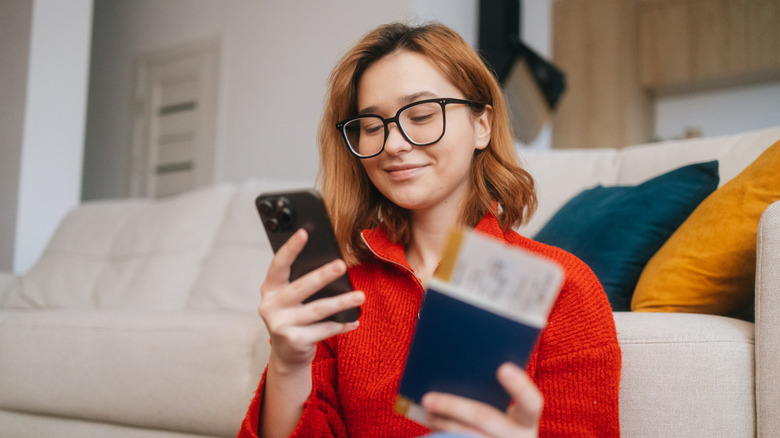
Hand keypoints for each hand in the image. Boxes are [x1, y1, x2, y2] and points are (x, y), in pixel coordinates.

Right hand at [258, 229, 364, 371]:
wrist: (288, 354)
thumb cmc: (294, 317)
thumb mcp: (291, 298)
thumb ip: (301, 282)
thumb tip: (331, 263)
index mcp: (269, 289)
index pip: (279, 265)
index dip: (291, 248)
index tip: (305, 232)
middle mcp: (270, 306)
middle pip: (301, 287)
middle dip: (323, 275)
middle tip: (342, 265)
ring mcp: (280, 325)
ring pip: (317, 310)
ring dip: (341, 302)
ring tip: (360, 296)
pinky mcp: (294, 341)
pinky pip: (324, 330)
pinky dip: (341, 325)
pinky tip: (354, 320)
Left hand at [421, 363, 542, 437]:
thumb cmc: (500, 422)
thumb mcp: (505, 410)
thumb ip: (492, 392)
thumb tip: (457, 363)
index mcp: (527, 420)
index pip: (532, 402)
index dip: (519, 386)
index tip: (502, 367)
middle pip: (484, 417)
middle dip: (452, 406)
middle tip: (427, 398)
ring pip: (468, 436)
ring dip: (442, 424)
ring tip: (425, 413)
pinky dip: (443, 437)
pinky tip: (431, 428)